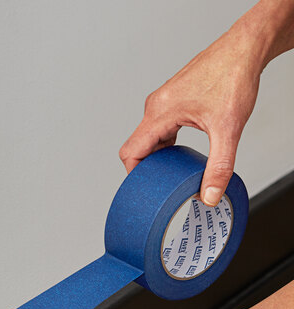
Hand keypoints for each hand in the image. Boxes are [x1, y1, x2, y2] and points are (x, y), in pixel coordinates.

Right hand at [119, 24, 262, 205]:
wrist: (245, 48)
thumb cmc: (234, 76)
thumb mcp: (228, 129)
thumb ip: (219, 166)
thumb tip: (210, 194)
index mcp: (160, 113)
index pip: (130, 152)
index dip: (134, 174)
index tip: (145, 188)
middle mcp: (156, 106)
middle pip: (136, 146)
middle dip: (147, 167)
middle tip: (162, 183)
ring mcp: (162, 101)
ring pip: (147, 137)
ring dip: (157, 154)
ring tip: (173, 168)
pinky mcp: (171, 99)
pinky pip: (157, 127)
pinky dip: (164, 142)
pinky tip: (180, 149)